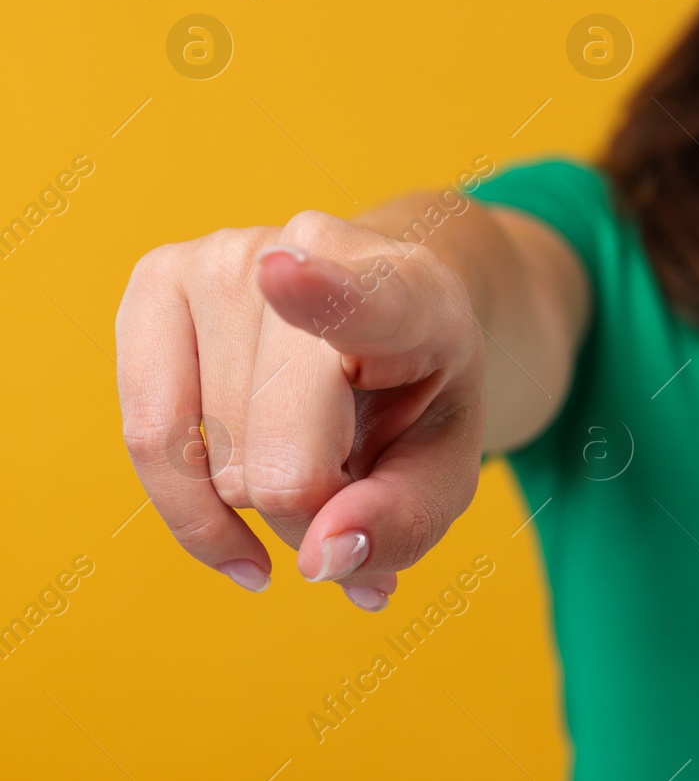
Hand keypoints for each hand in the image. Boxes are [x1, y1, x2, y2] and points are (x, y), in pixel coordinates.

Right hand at [114, 210, 485, 609]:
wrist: (377, 316)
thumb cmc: (413, 400)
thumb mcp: (444, 471)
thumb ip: (403, 521)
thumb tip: (320, 556)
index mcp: (415, 292)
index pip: (366, 299)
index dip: (325, 295)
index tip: (284, 273)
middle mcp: (316, 248)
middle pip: (282, 457)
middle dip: (313, 511)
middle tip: (353, 481)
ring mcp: (225, 257)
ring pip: (214, 462)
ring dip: (257, 504)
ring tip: (308, 459)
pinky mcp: (157, 281)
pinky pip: (148, 439)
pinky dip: (193, 508)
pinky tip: (237, 525)